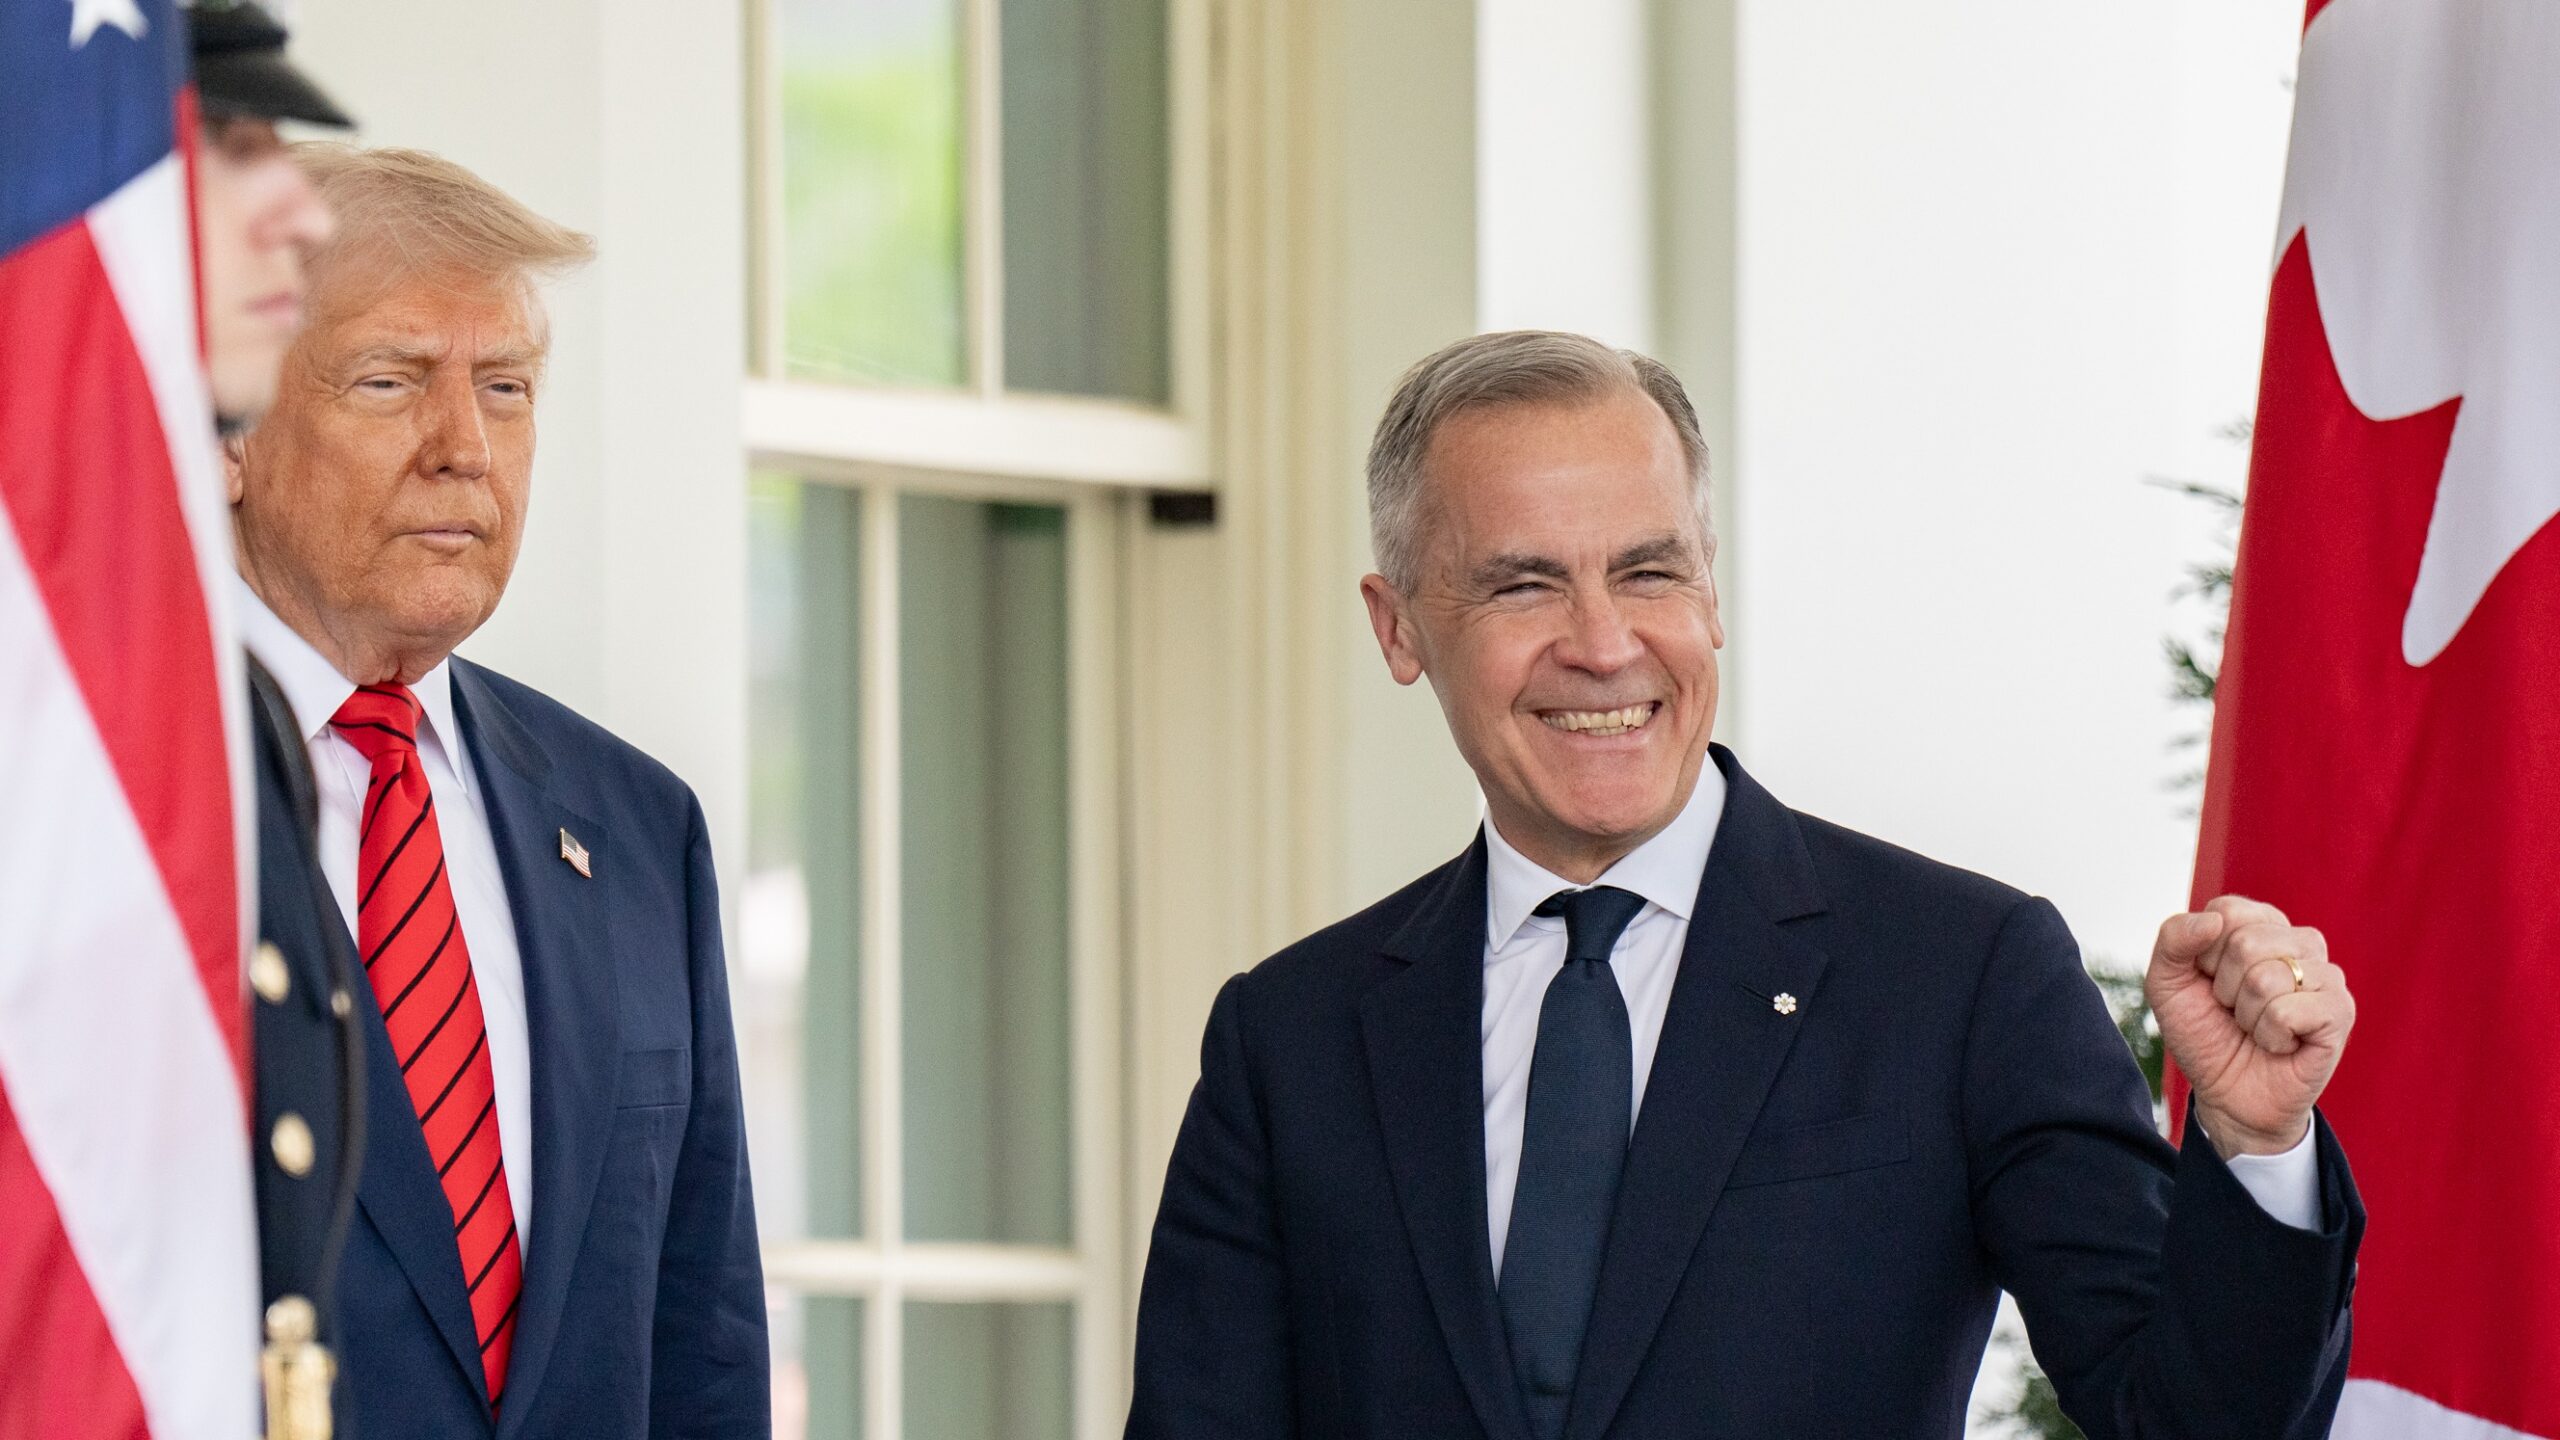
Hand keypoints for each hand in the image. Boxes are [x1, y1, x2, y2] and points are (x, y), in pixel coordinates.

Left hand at [2146, 895, 2355, 1158]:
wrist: (2228, 1097)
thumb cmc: (2204, 1035)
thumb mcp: (2167, 984)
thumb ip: (2174, 940)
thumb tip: (2212, 919)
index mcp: (2262, 926)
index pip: (2226, 911)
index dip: (2203, 956)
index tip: (2211, 983)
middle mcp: (2301, 943)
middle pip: (2246, 943)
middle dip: (2224, 988)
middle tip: (2236, 1011)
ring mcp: (2326, 976)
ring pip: (2267, 977)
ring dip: (2247, 1015)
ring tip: (2258, 1028)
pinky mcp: (2340, 1012)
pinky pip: (2288, 1011)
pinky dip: (2269, 1035)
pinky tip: (2280, 1044)